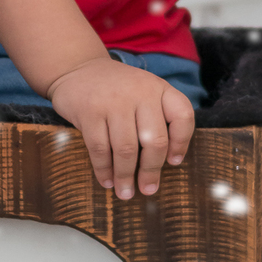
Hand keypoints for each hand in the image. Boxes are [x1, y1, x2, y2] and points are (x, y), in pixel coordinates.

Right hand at [47, 58, 195, 197]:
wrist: (79, 68)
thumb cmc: (119, 89)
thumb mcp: (145, 92)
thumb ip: (158, 118)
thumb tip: (166, 164)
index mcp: (159, 88)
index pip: (182, 116)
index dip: (182, 143)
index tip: (174, 163)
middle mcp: (140, 92)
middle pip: (154, 140)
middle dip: (151, 170)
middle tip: (148, 189)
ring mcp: (114, 102)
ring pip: (126, 149)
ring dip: (126, 176)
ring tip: (124, 193)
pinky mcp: (89, 111)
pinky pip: (100, 148)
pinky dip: (104, 169)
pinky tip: (106, 180)